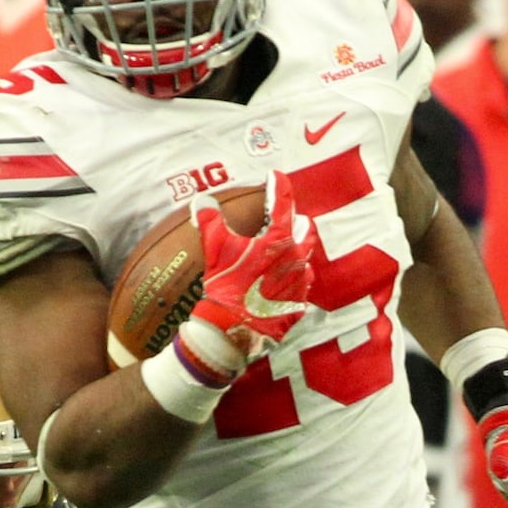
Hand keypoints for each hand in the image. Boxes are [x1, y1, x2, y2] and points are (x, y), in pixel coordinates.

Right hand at [190, 177, 316, 357]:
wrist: (232, 331)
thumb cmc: (225, 288)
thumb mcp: (215, 251)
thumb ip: (211, 222)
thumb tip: (201, 200)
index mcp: (278, 240)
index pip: (282, 203)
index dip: (278, 187)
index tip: (274, 177)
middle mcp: (295, 257)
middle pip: (304, 228)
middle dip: (296, 219)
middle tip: (286, 216)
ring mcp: (299, 282)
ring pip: (306, 257)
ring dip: (297, 248)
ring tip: (287, 248)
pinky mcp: (298, 304)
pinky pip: (302, 285)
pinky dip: (294, 277)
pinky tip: (285, 280)